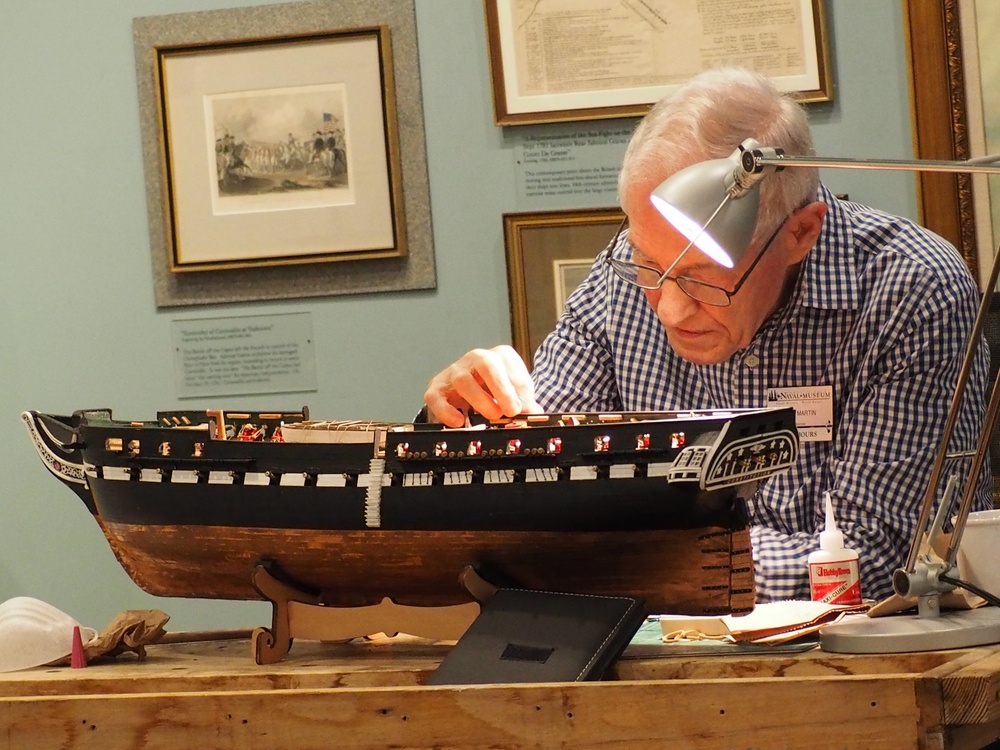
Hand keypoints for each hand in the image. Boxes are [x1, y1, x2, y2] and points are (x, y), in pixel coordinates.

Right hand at [423, 345, 542, 426]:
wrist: (474, 398)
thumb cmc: (499, 395)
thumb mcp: (517, 397)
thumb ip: (527, 406)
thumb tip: (533, 417)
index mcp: (498, 356)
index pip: (507, 362)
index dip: (515, 386)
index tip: (521, 407)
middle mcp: (475, 359)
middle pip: (485, 363)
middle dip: (500, 388)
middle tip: (510, 411)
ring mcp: (454, 372)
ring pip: (462, 379)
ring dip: (479, 399)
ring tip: (492, 416)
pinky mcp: (437, 388)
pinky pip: (436, 396)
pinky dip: (446, 410)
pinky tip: (458, 422)